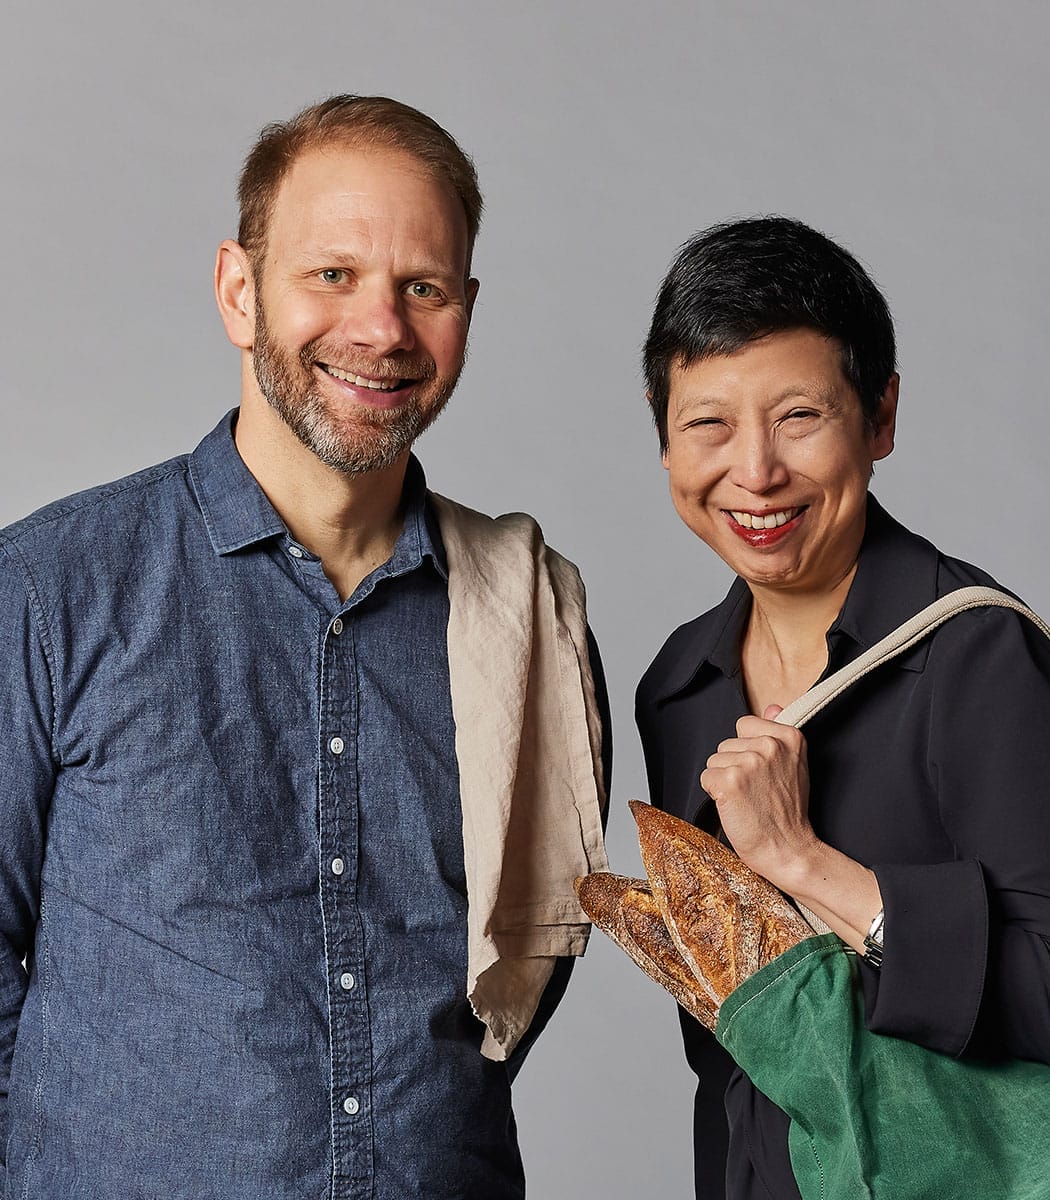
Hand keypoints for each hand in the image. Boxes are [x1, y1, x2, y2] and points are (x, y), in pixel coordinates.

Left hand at [699, 705, 820, 888]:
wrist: (788, 849)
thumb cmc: (788, 812)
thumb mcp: (795, 765)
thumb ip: (778, 733)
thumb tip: (771, 706)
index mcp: (789, 736)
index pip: (744, 725)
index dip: (747, 749)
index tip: (763, 772)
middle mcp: (770, 745)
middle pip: (726, 743)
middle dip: (734, 766)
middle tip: (756, 790)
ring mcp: (749, 762)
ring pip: (714, 761)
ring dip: (724, 781)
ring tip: (747, 798)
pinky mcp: (729, 781)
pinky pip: (706, 778)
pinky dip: (715, 795)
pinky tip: (736, 806)